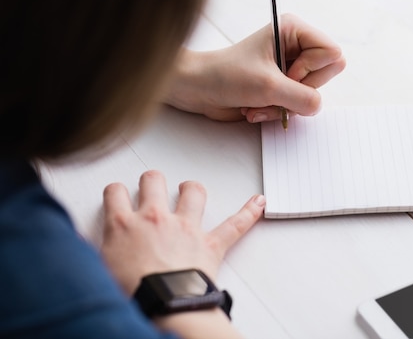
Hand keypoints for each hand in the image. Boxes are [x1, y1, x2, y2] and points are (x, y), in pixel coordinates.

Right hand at [100, 170, 264, 294]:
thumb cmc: (132, 294)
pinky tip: (260, 202)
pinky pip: (235, 224)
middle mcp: (155, 218)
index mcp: (124, 225)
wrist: (163, 305)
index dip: (115, 191)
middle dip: (151, 180)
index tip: (117, 195)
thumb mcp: (98, 272)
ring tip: (190, 189)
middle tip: (151, 186)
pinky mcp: (210, 243)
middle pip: (153, 181)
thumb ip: (90, 252)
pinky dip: (249, 212)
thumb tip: (78, 246)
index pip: (114, 192)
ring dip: (191, 189)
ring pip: (192, 192)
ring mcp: (185, 227)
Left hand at [164, 14, 345, 121]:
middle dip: (298, 91)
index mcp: (294, 30)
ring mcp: (291, 68)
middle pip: (325, 75)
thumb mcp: (268, 87)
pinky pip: (298, 105)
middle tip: (273, 88)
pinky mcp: (283, 87)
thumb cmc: (225, 76)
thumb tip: (317, 106)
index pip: (332, 53)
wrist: (199, 90)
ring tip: (259, 102)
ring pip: (312, 94)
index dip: (311, 70)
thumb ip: (303, 97)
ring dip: (284, 105)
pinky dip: (278, 111)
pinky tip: (256, 108)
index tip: (286, 74)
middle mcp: (296, 47)